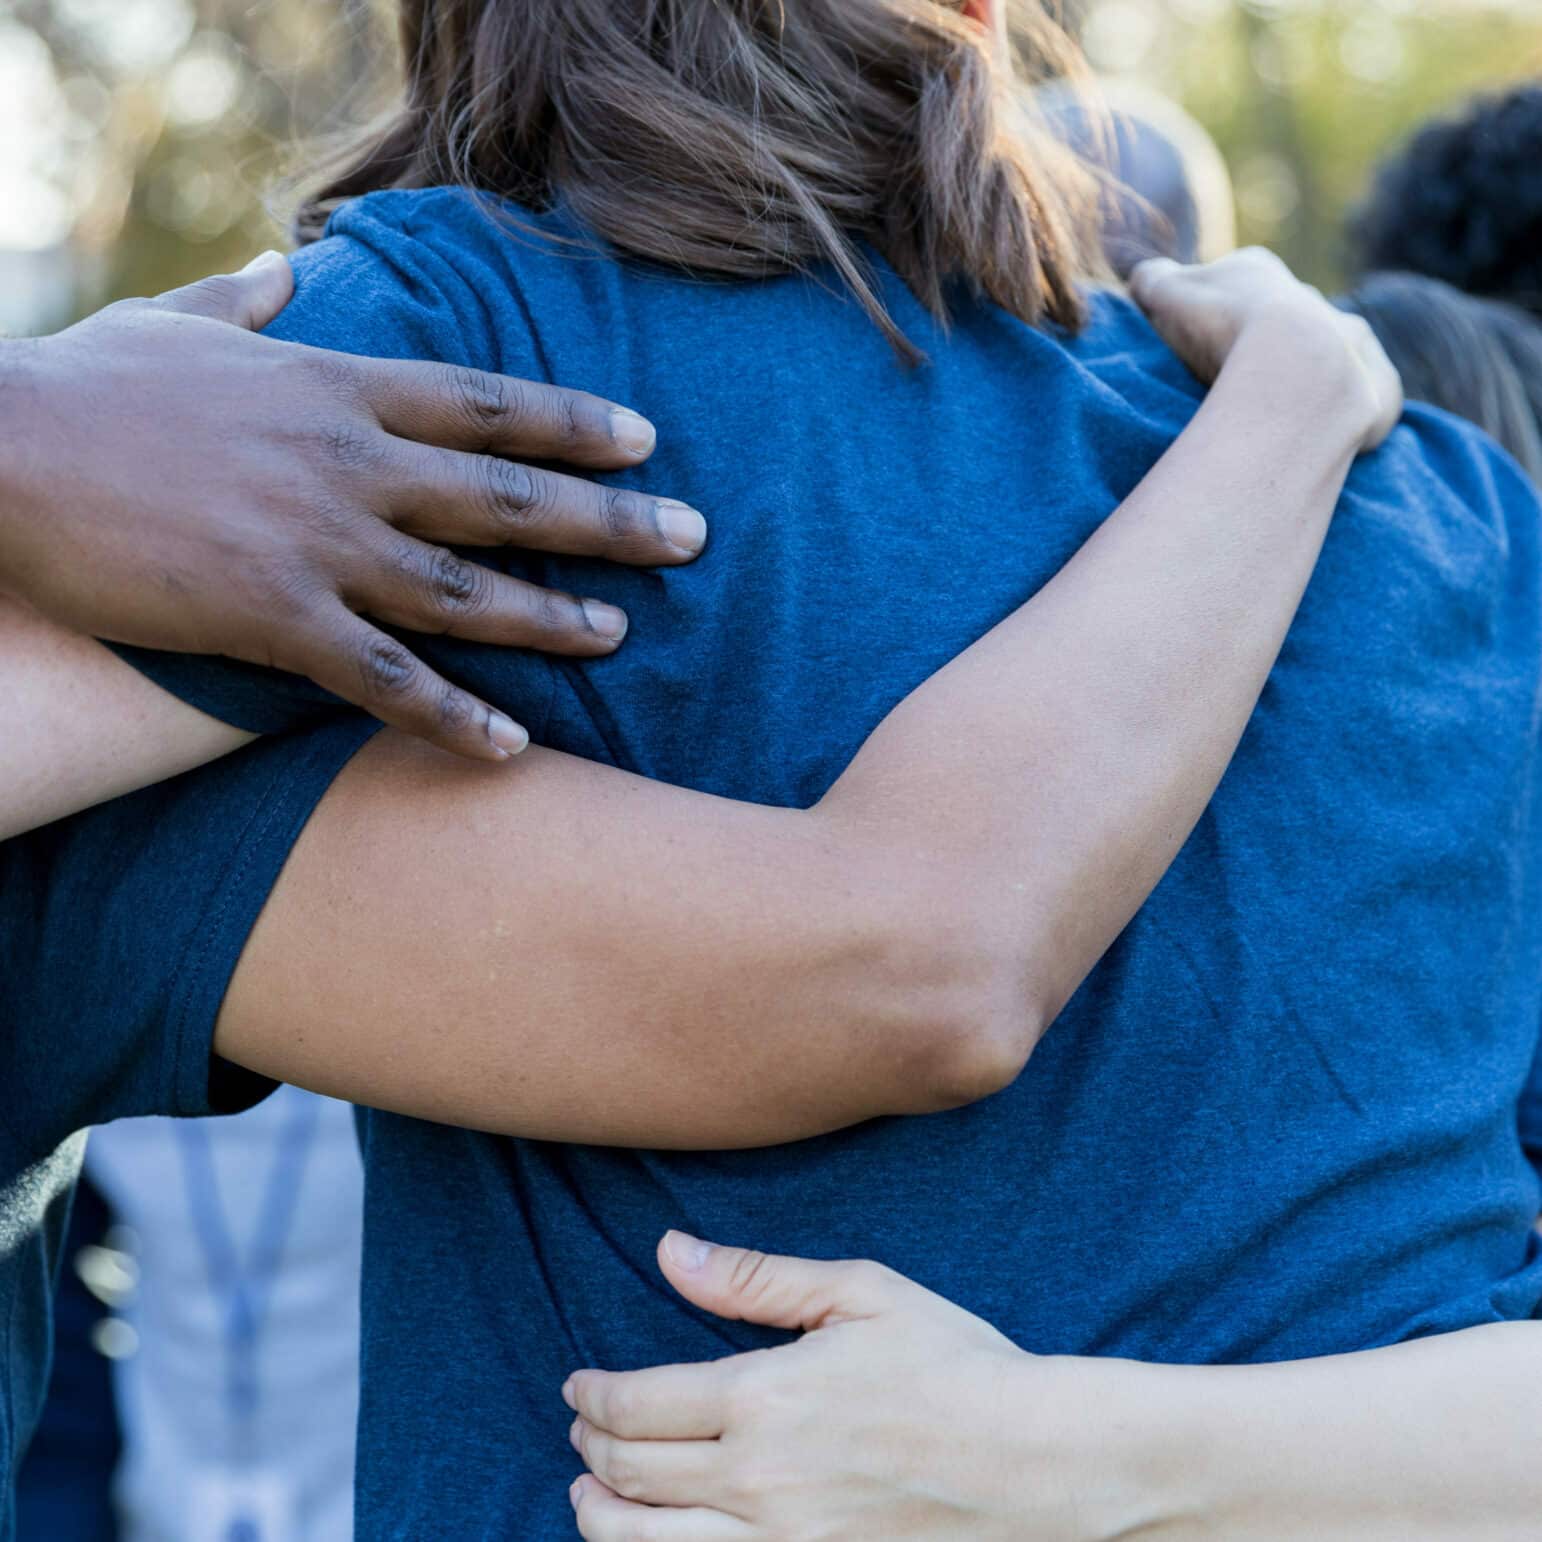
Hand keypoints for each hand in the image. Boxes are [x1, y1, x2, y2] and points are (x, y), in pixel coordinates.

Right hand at [0, 252, 707, 759]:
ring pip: (464, 591)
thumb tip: (279, 268)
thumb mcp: (173, 323)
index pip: (485, 403)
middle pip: (507, 496)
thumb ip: (245, 303)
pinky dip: (452, 717)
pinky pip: (384, 681)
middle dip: (609, 520)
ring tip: (620, 637)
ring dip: (551, 618)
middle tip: (691, 541)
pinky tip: (511, 746)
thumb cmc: (85, 388)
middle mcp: (348, 465)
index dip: (574, 421)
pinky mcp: (272, 619)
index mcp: (335, 388)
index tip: (647, 439)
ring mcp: (316, 545)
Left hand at [564, 1235, 1148, 1540]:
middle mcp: (757, 1481)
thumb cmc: (955, 1367)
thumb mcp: (860, 1294)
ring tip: (588, 1498)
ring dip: (602, 1520)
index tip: (578, 1386)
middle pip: (631, 1475)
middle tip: (580, 1430)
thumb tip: (669, 1251)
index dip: (593, 1395)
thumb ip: (755, 1279)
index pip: (637, 1404)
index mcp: (764, 1397)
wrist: (1038, 1466)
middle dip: (590, 1448)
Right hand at [1130, 248, 1403, 452]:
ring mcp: (1352, 343)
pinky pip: (1361, 404)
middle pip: (1280, 322)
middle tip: (1230, 385)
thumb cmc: (1221, 327)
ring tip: (1272, 419)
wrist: (1295, 366)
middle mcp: (1313, 302)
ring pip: (1326, 361)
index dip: (1207, 312)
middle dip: (1260, 348)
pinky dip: (1341, 420)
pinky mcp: (1377, 391)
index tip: (1192, 341)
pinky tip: (1317, 441)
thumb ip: (1153, 281)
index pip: (1229, 285)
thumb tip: (1146, 280)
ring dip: (1304, 383)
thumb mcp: (1166, 295)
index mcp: (1257, 272)